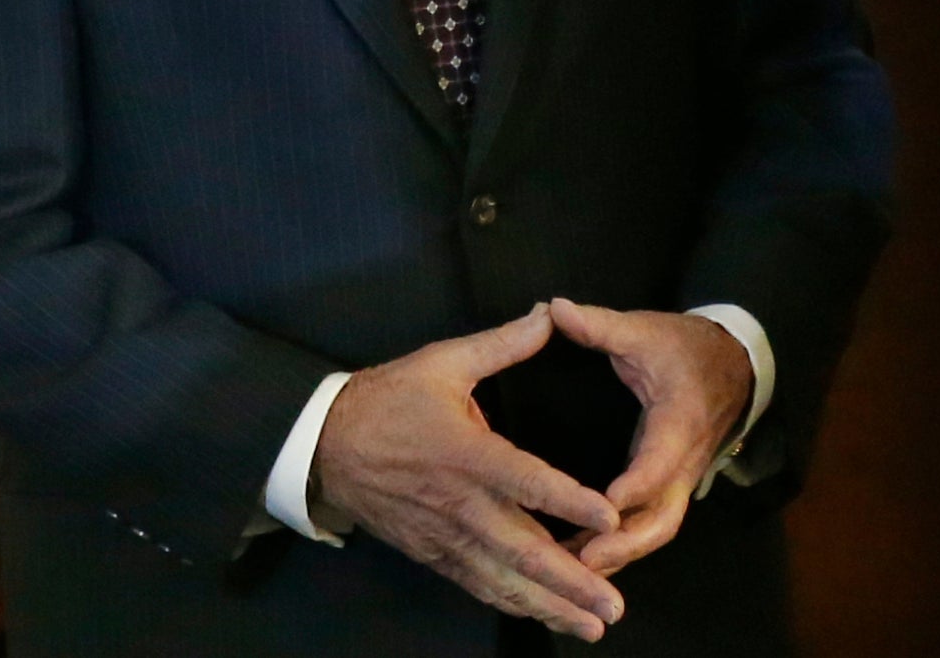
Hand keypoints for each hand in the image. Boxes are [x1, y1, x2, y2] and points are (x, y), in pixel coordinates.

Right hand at [314, 306, 627, 639]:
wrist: (326, 446)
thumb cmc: (388, 400)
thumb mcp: (443, 361)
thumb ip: (502, 343)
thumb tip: (551, 314)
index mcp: (468, 454)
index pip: (526, 481)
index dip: (568, 501)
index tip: (609, 517)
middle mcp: (461, 505)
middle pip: (523, 551)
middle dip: (571, 582)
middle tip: (613, 605)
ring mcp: (447, 537)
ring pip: (504, 581)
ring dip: (550, 607)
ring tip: (592, 625)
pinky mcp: (435, 555)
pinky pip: (480, 586)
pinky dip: (515, 605)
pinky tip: (546, 617)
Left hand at [549, 298, 752, 576]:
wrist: (733, 363)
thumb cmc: (683, 348)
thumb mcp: (643, 330)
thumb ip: (599, 325)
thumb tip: (554, 309)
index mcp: (679, 420)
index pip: (659, 462)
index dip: (634, 487)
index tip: (601, 506)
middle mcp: (684, 461)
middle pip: (662, 518)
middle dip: (624, 544)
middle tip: (582, 561)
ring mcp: (681, 480)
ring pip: (658, 530)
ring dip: (620, 555)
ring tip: (571, 573)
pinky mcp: (673, 488)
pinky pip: (652, 527)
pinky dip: (623, 548)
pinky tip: (583, 560)